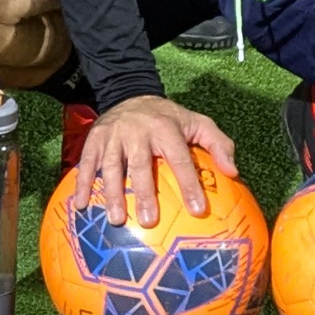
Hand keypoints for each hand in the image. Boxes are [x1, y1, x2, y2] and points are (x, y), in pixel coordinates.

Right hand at [74, 92, 237, 228]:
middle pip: (140, 165)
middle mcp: (137, 131)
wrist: (130, 93)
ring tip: (117, 219)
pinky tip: (81, 206)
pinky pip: (86, 164)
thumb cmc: (168, 118)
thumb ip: (218, 144)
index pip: (179, 159)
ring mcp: (113, 136)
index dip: (189, 184)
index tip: (198, 210)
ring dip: (112, 193)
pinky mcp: (94, 140)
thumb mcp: (197, 122)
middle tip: (149, 221)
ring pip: (110, 166)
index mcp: (166, 128)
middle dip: (144, 193)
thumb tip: (233, 172)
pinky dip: (82, 184)